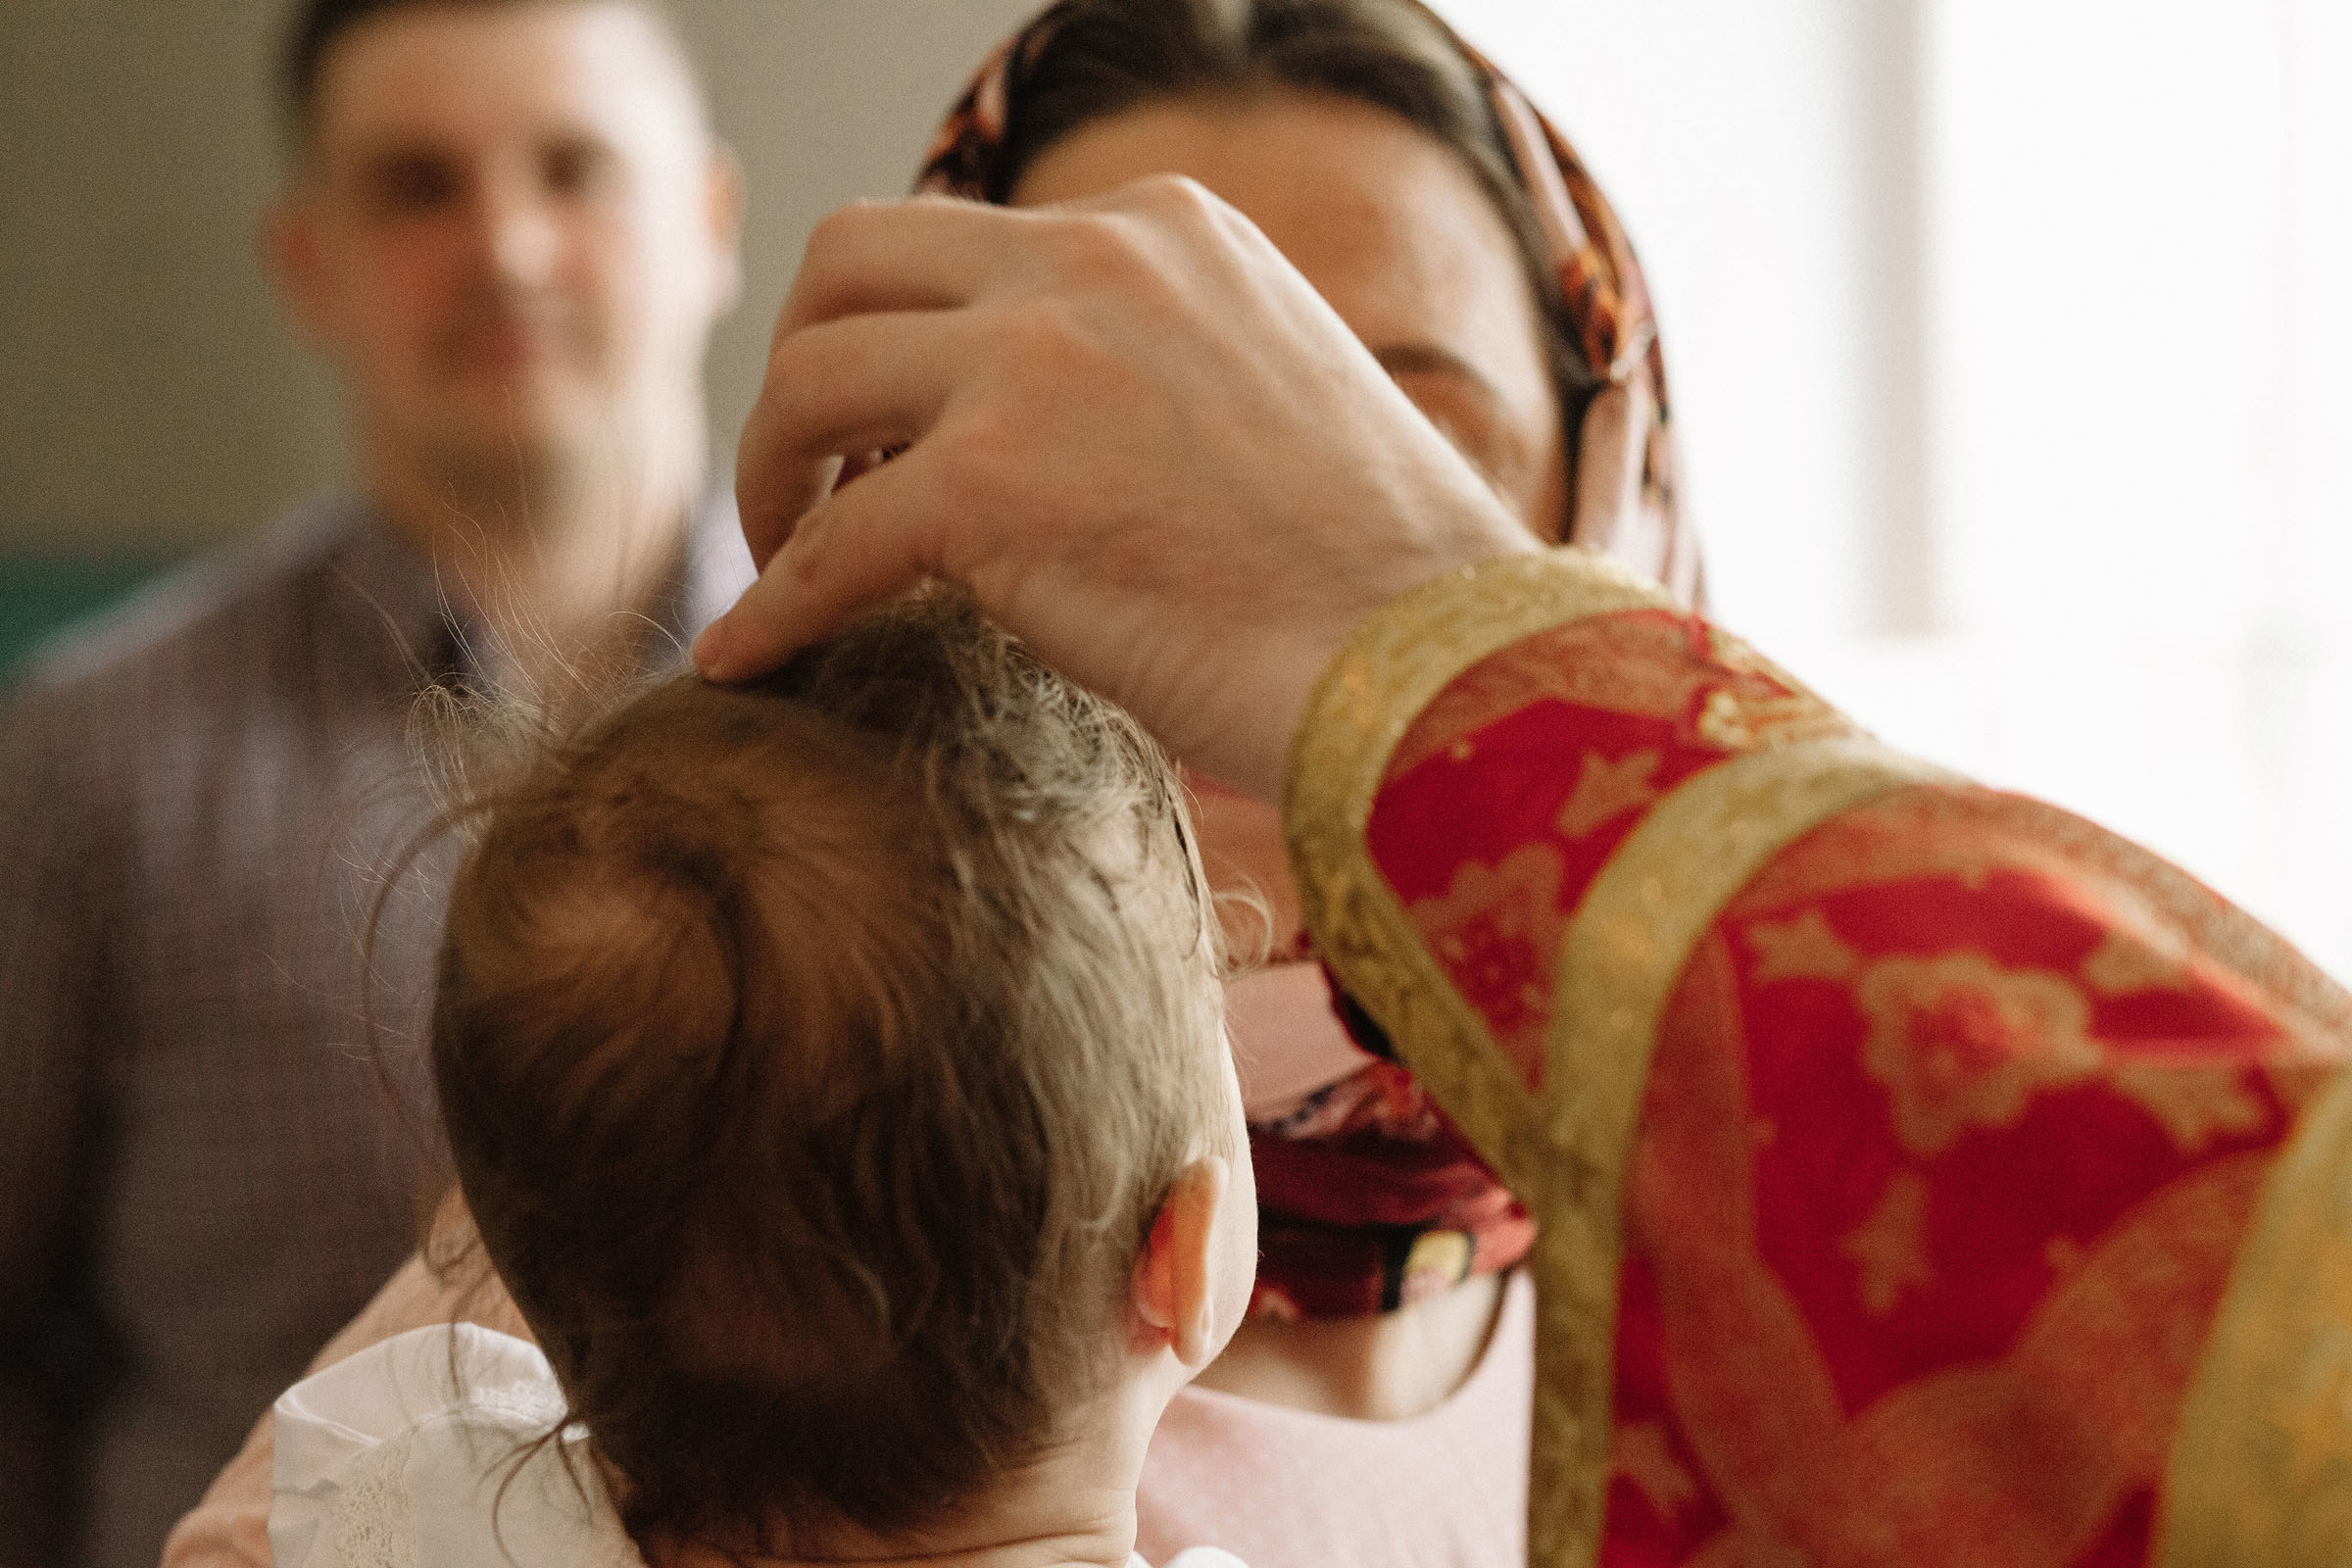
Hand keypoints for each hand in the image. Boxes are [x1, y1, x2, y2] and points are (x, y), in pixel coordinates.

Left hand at [695, 176, 1533, 798]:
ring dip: (767, 471)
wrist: (1439, 669)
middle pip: (852, 256)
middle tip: (805, 476)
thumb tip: (1060, 445)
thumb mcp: (1269, 406)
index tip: (890, 432)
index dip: (904, 338)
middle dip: (806, 364)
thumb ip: (1154, 376)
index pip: (968, 242)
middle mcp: (1094, 258)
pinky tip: (750, 662)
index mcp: (1167, 230)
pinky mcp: (989, 484)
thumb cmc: (1381, 586)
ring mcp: (1033, 361)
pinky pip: (821, 544)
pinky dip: (771, 608)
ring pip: (808, 376)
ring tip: (782, 556)